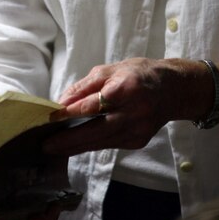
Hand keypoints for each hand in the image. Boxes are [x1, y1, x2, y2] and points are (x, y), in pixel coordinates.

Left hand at [45, 58, 174, 154]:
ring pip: (101, 141)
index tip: (51, 117)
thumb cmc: (137, 74)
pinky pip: (109, 144)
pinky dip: (91, 144)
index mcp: (127, 89)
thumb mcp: (110, 70)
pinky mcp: (138, 141)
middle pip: (97, 130)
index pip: (94, 104)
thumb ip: (85, 86)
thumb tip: (62, 101)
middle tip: (47, 145)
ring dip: (76, 147)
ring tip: (55, 148)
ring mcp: (137, 130)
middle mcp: (134, 112)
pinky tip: (75, 146)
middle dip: (70, 140)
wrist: (171, 90)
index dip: (71, 112)